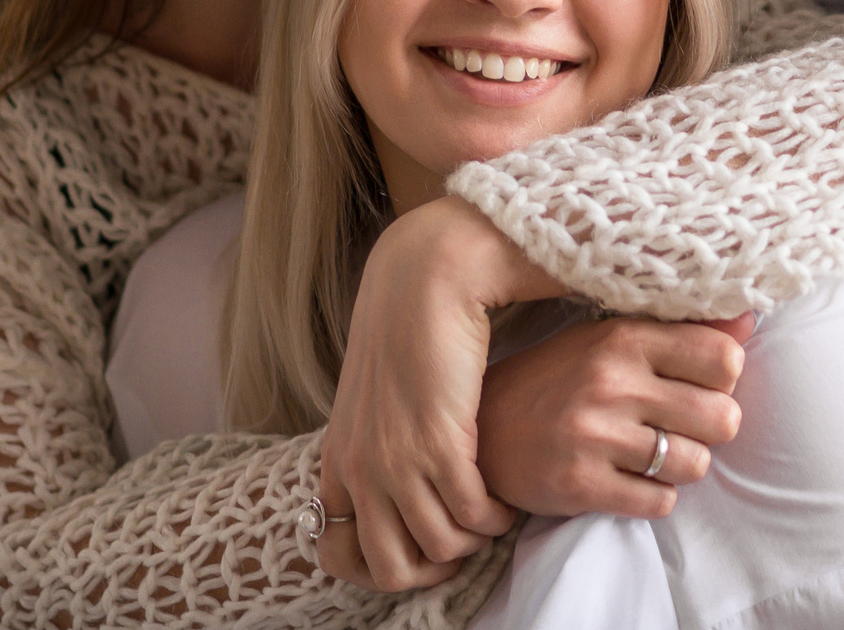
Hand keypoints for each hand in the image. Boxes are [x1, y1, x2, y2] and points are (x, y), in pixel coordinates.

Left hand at [314, 197, 564, 591]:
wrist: (426, 275)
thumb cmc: (410, 328)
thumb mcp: (375, 399)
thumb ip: (379, 443)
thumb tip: (399, 488)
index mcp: (339, 460)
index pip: (339, 555)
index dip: (387, 567)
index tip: (425, 549)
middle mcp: (360, 469)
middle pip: (391, 568)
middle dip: (436, 566)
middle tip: (466, 540)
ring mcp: (395, 461)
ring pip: (440, 547)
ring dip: (474, 539)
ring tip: (493, 513)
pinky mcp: (439, 444)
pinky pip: (473, 514)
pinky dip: (495, 516)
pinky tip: (505, 496)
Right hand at [476, 314, 753, 517]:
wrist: (483, 430)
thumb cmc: (559, 378)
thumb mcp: (612, 339)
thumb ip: (682, 333)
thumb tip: (750, 321)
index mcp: (624, 338)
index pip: (724, 358)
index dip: (725, 377)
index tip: (702, 383)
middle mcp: (612, 383)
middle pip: (722, 417)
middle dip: (711, 427)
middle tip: (682, 425)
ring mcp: (595, 437)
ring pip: (696, 464)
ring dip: (683, 465)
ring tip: (654, 453)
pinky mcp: (580, 485)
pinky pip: (660, 503)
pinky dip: (655, 497)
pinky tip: (631, 479)